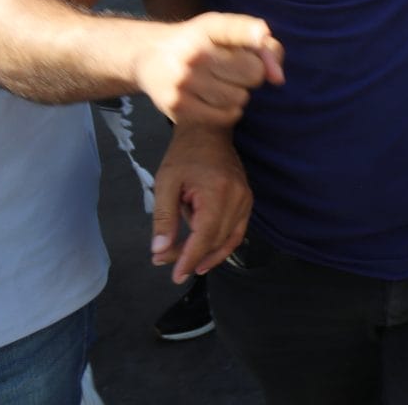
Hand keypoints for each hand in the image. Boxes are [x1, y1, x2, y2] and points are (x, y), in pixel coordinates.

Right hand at [133, 12, 284, 125]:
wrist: (148, 56)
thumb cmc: (200, 43)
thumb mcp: (226, 31)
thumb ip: (263, 46)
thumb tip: (278, 78)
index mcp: (208, 27)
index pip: (235, 28)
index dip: (253, 33)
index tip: (262, 35)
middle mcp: (194, 53)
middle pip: (254, 73)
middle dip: (252, 73)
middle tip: (233, 69)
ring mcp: (183, 82)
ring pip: (240, 98)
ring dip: (239, 93)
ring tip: (219, 83)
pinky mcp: (177, 107)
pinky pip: (226, 116)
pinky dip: (228, 110)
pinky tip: (214, 98)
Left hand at [151, 123, 250, 283]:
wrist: (208, 131)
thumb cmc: (184, 155)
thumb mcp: (166, 184)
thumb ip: (164, 219)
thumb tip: (160, 251)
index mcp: (217, 192)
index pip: (205, 236)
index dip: (190, 259)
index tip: (175, 276)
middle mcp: (238, 198)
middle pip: (215, 240)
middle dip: (191, 256)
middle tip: (165, 261)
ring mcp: (246, 199)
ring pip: (229, 239)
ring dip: (207, 255)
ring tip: (186, 263)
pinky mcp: (247, 200)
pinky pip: (238, 231)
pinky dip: (223, 245)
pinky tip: (207, 255)